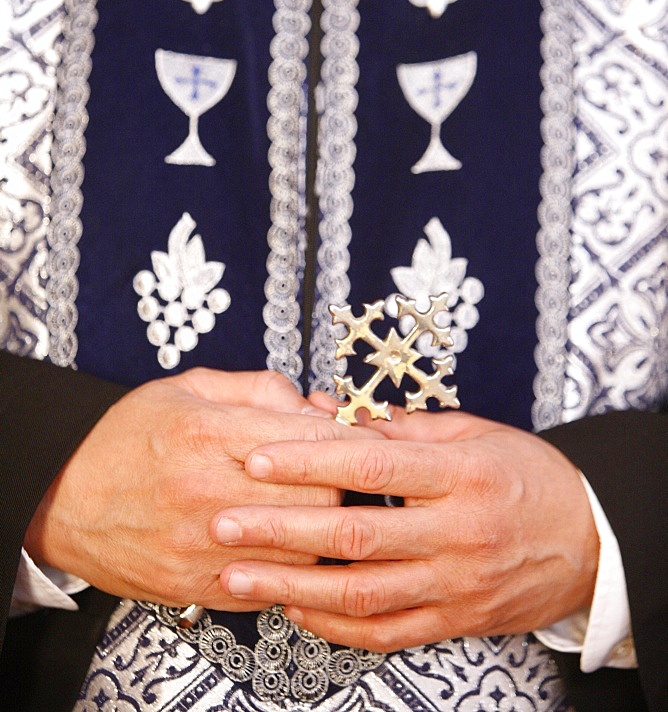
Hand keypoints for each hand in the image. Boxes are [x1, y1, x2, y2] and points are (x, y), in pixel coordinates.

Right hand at [24, 368, 370, 611]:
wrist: (64, 499)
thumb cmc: (125, 440)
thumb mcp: (189, 387)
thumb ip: (259, 388)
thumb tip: (315, 407)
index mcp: (207, 433)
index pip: (310, 441)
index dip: (346, 439)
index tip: (357, 437)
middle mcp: (205, 491)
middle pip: (317, 497)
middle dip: (341, 483)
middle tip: (341, 473)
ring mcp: (201, 546)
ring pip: (303, 547)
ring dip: (321, 527)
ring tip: (316, 506)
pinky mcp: (196, 585)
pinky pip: (271, 583)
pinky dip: (289, 563)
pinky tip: (284, 540)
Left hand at [215, 410, 598, 649]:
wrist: (590, 541)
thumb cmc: (529, 477)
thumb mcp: (478, 433)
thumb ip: (405, 428)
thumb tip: (339, 415)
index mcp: (461, 474)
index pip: (372, 467)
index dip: (309, 462)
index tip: (258, 456)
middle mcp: (456, 533)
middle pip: (354, 537)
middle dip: (279, 529)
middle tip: (222, 520)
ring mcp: (454, 584)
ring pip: (360, 594)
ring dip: (291, 585)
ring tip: (236, 574)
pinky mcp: (454, 621)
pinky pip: (385, 632)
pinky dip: (333, 625)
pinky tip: (293, 608)